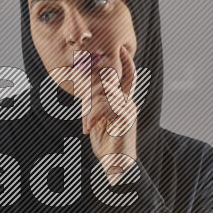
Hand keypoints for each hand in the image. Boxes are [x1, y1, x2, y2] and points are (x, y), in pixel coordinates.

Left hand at [83, 44, 138, 181]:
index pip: (129, 75)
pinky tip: (88, 129)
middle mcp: (128, 101)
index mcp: (124, 101)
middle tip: (83, 111)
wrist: (117, 165)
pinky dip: (91, 116)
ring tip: (86, 125)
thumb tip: (86, 88)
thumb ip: (96, 104)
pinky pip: (103, 105)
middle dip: (89, 90)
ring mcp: (127, 108)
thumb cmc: (107, 144)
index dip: (127, 61)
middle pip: (107, 80)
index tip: (122, 47)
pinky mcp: (124, 117)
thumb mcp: (98, 120)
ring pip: (102, 92)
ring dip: (88, 108)